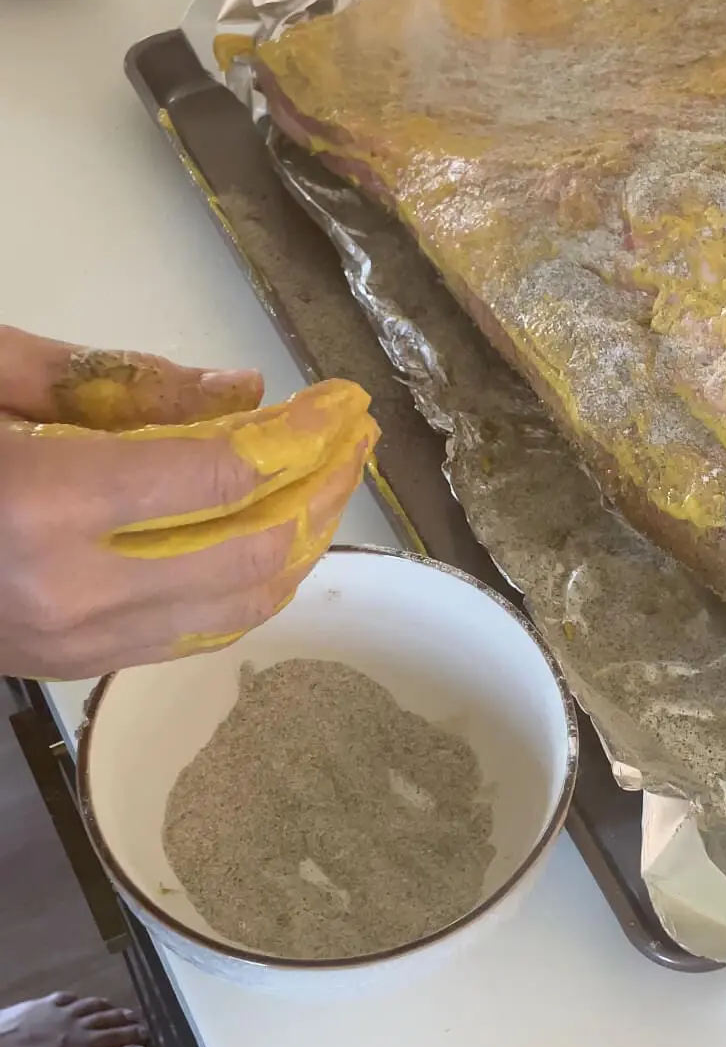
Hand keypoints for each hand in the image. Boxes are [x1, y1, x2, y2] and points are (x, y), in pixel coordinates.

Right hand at [0, 329, 373, 679]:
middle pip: (252, 550)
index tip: (342, 402)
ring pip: (239, 606)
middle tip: (356, 436)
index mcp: (47, 504)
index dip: (300, 437)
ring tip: (335, 481)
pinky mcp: (77, 666)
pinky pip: (200, 634)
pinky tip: (279, 541)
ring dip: (302, 544)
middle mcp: (75, 589)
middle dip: (323, 488)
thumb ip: (116, 381)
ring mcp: (79, 642)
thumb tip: (244, 393)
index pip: (220, 476)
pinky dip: (255, 587)